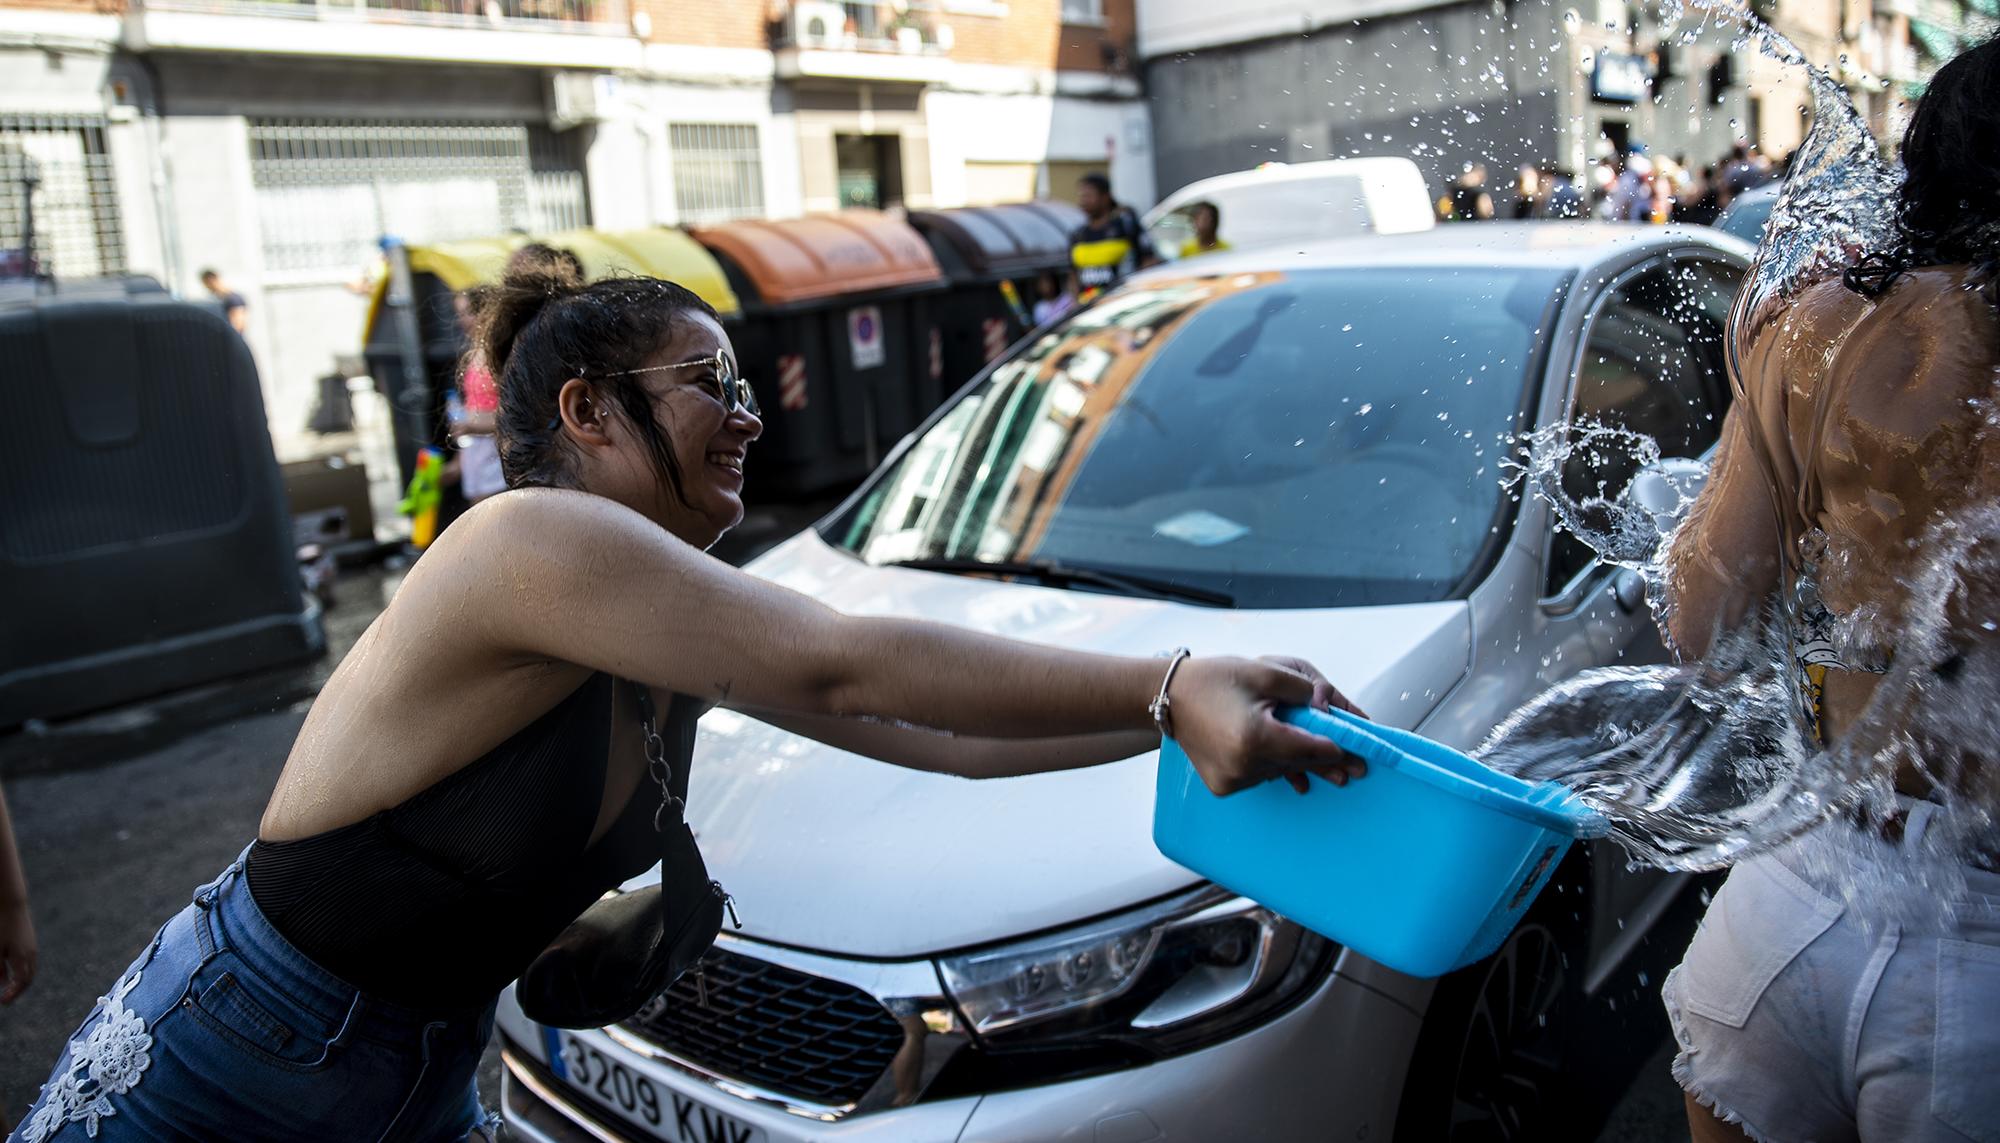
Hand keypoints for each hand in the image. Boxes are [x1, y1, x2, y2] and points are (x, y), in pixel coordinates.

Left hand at [0, 899, 34, 1003]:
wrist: (11, 903)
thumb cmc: (1, 926)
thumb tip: (1, 984)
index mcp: (23, 958)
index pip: (20, 983)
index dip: (12, 995)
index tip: (2, 1002)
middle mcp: (31, 955)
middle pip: (28, 979)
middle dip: (17, 990)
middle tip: (6, 997)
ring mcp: (31, 947)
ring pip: (29, 970)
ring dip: (20, 981)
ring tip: (8, 986)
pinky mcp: (28, 941)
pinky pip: (27, 961)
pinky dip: (20, 970)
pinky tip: (9, 969)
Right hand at [1167, 656, 1364, 796]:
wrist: (1169, 696)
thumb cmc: (1215, 679)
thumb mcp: (1265, 672)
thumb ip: (1304, 691)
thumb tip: (1330, 709)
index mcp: (1257, 737)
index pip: (1312, 748)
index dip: (1340, 749)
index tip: (1362, 754)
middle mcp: (1244, 765)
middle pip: (1299, 764)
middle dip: (1327, 763)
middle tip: (1357, 770)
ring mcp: (1232, 779)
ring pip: (1280, 771)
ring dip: (1299, 764)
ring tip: (1330, 767)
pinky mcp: (1223, 786)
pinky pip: (1260, 777)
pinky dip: (1274, 767)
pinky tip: (1288, 765)